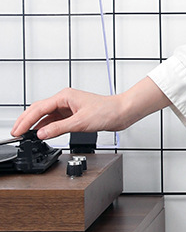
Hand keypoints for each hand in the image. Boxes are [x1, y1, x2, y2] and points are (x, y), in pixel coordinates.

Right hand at [12, 78, 170, 141]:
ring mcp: (69, 107)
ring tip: (26, 135)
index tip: (18, 131)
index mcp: (64, 97)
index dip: (26, 120)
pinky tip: (42, 133)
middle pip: (39, 110)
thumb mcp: (80, 123)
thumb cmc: (107, 111)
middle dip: (26, 121)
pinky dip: (47, 127)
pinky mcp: (74, 114)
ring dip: (36, 125)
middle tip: (16, 133)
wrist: (122, 113)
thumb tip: (42, 133)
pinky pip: (55, 120)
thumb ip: (59, 129)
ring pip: (46, 115)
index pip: (38, 108)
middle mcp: (65, 100)